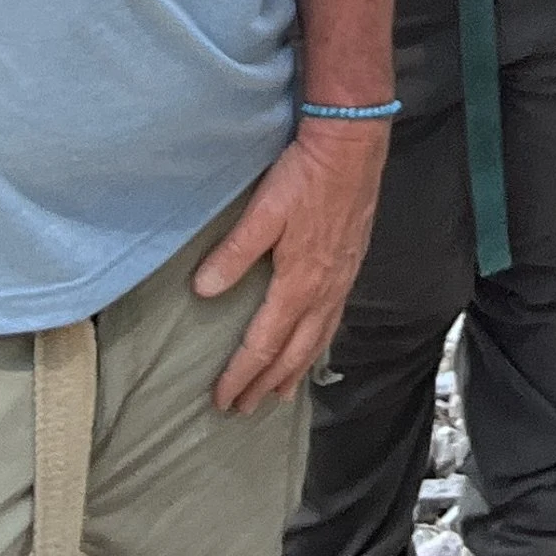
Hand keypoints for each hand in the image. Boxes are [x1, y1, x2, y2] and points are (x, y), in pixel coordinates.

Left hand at [193, 118, 388, 411]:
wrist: (352, 146)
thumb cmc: (307, 175)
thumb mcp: (263, 212)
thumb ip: (234, 253)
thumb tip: (203, 290)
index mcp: (299, 283)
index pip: (265, 344)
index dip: (243, 374)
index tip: (223, 399)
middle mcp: (324, 290)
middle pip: (294, 352)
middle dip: (269, 383)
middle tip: (246, 409)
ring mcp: (342, 279)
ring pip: (318, 339)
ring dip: (297, 370)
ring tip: (282, 393)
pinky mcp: (351, 263)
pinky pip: (334, 319)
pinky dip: (320, 343)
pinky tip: (315, 342)